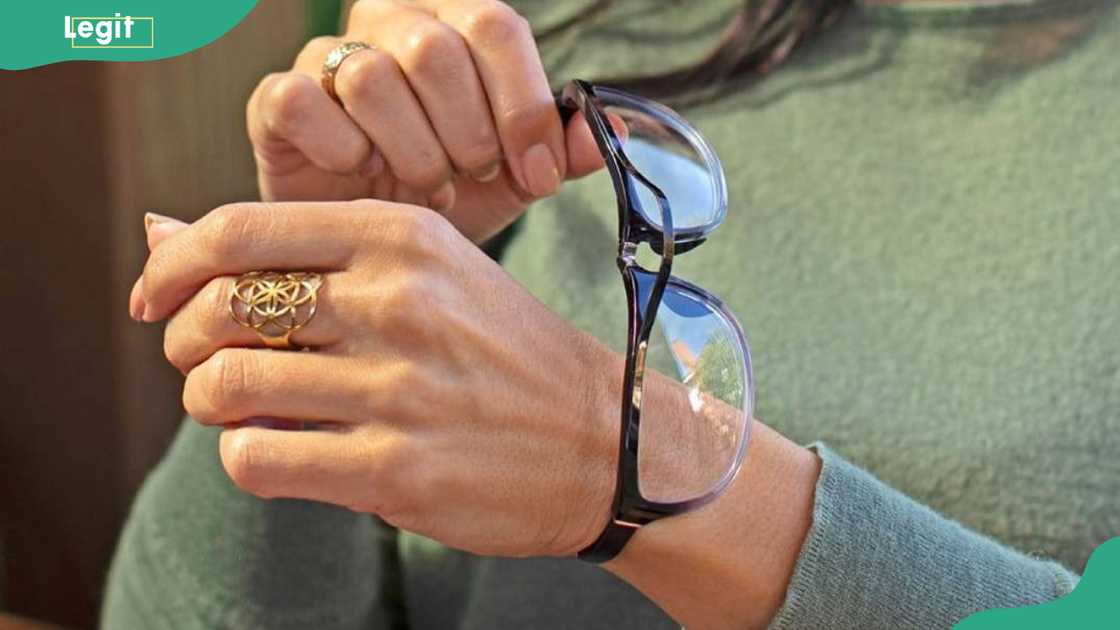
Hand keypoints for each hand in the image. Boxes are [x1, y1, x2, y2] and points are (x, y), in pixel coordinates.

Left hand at [134, 202, 619, 555]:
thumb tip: (162, 233)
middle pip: (220, 308)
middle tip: (210, 361)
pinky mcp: (394, 469)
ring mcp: (397, 388)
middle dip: (188, 341)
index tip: (155, 297)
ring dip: (212, 403)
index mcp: (403, 237)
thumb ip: (304, 250)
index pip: (239, 230)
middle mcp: (398, 301)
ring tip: (246, 408)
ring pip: (225, 386)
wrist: (604, 441)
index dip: (172, 265)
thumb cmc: (501, 351)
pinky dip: (245, 456)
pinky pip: (256, 459)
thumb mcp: (426, 271)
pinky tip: (278, 450)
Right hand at [248, 0, 606, 242]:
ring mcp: (326, 58)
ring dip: (413, 151)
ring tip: (426, 186)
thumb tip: (611, 130)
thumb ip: (559, 151)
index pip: (495, 26)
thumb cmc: (442, 199)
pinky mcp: (275, 101)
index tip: (538, 173)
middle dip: (468, 133)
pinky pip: (304, 103)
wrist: (368, 244)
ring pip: (374, 78)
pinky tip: (364, 175)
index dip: (523, 104)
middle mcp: (386, 24)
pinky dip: (344, 150)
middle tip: (472, 177)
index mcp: (452, 24)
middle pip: (436, 48)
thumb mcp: (513, 179)